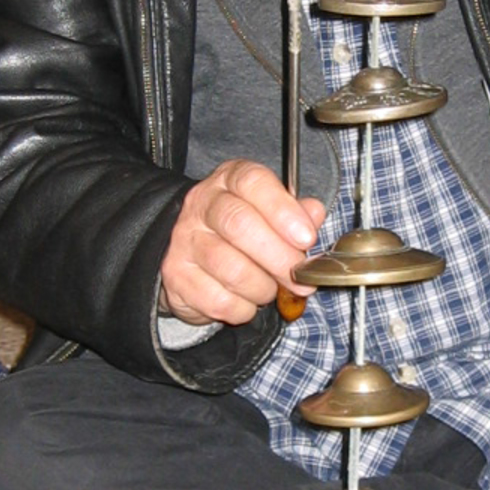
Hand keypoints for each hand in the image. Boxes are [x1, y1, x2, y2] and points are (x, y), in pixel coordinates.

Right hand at [159, 160, 325, 326]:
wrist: (194, 256)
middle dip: (279, 257)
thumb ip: (296, 213)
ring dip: (263, 288)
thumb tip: (313, 213)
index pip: (253, 182)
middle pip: (240, 226)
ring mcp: (184, 239)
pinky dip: (244, 309)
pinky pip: (219, 301)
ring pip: (232, 269)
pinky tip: (247, 301)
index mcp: (230, 180)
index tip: (306, 238)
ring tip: (270, 289)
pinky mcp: (175, 274)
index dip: (283, 210)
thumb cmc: (242, 234)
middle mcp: (202, 204)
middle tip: (301, 277)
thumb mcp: (272, 214)